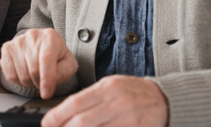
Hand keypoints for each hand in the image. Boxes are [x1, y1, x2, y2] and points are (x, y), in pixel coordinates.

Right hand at [0, 28, 77, 98]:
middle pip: (34, 70)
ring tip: (35, 76)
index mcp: (50, 37)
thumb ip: (65, 71)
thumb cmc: (56, 55)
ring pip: (21, 75)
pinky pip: (10, 74)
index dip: (46, 79)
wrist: (42, 44)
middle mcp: (32, 36)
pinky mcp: (7, 49)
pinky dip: (18, 81)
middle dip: (40, 83)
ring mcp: (18, 42)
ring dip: (29, 82)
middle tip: (43, 81)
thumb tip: (52, 81)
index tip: (46, 94)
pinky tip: (24, 74)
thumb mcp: (68, 63)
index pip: (46, 59)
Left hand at [42, 75, 168, 126]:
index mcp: (107, 88)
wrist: (164, 100)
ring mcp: (126, 118)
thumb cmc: (134, 93)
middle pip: (82, 120)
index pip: (76, 102)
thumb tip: (66, 111)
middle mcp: (116, 102)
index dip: (58, 115)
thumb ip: (91, 98)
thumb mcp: (111, 87)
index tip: (47, 122)